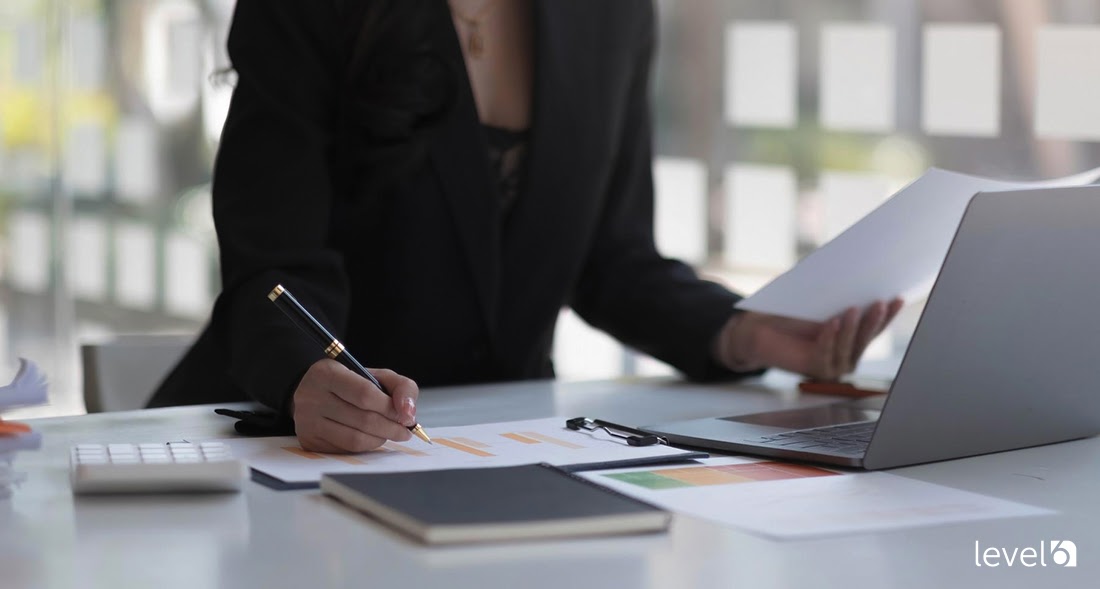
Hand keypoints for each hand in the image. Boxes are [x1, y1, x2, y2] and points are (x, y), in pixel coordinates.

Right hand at [291, 359, 418, 452]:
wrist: (315, 394)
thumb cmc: (351, 384)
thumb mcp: (377, 376)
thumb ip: (401, 387)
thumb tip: (408, 414)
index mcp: (327, 373)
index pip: (365, 394)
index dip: (390, 408)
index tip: (405, 416)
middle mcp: (312, 397)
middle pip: (363, 419)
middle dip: (391, 428)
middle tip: (404, 431)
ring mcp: (308, 421)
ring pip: (355, 439)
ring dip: (380, 439)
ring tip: (389, 433)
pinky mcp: (309, 441)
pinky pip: (346, 450)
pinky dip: (366, 446)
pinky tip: (372, 438)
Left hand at [716, 298, 903, 379]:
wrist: (759, 330)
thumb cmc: (789, 312)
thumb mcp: (817, 299)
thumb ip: (837, 291)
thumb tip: (856, 266)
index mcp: (852, 337)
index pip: (875, 326)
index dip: (888, 313)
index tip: (898, 297)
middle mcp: (848, 354)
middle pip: (865, 337)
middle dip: (874, 320)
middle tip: (880, 302)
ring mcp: (835, 365)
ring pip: (848, 346)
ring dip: (851, 328)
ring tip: (851, 308)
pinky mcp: (817, 370)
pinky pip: (827, 353)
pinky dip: (829, 337)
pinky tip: (831, 324)